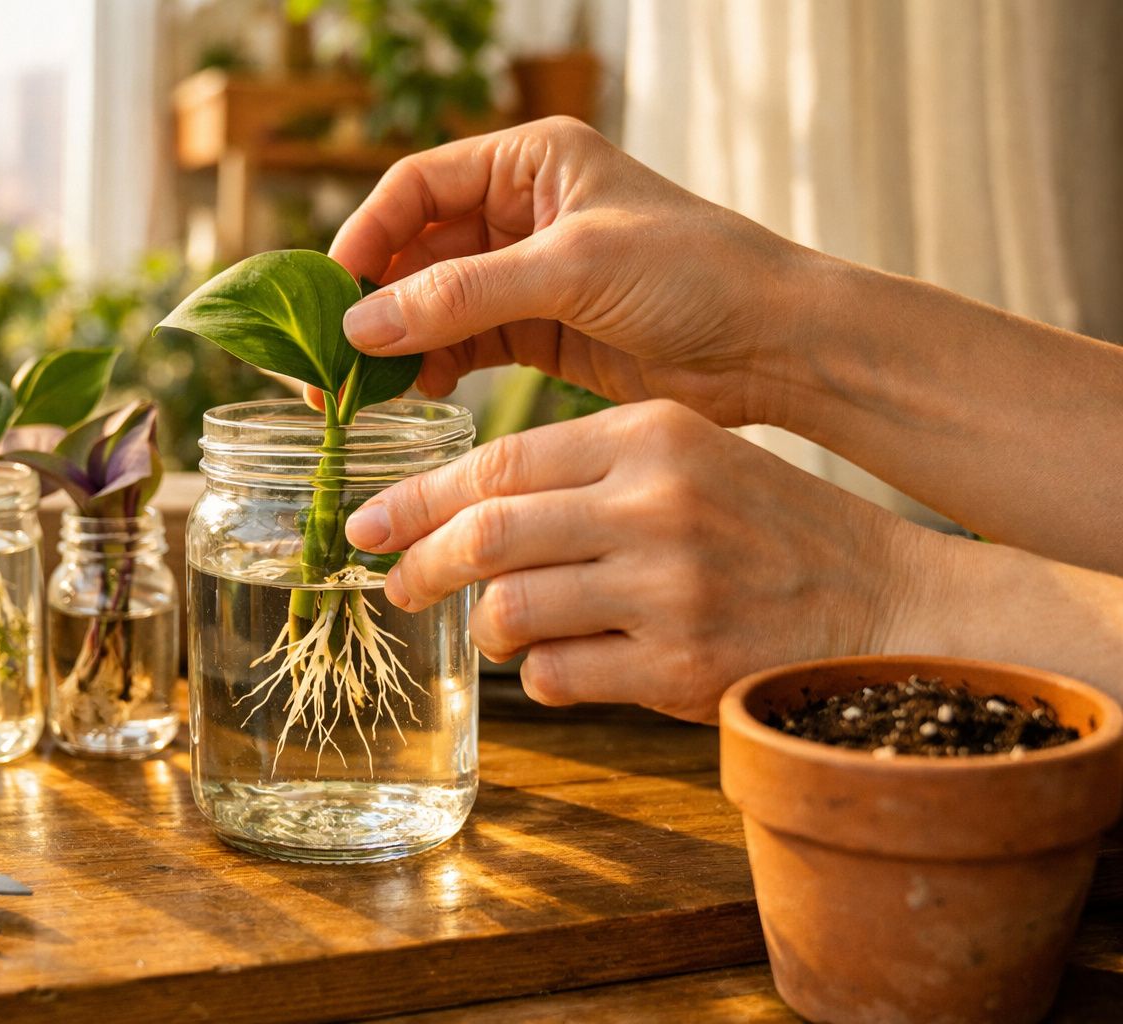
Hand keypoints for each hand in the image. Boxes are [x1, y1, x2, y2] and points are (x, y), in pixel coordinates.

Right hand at [329, 117, 825, 426]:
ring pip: (433, 303)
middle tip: (330, 358)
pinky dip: (435, 367)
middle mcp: (520, 211)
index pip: (416, 187)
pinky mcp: (539, 331)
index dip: (366, 237)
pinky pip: (464, 344)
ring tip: (367, 387)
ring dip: (398, 341)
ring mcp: (526, 274)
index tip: (331, 296)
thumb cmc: (694, 273)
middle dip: (372, 301)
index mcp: (531, 162)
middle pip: (415, 249)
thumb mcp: (572, 269)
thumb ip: (463, 295)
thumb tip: (362, 325)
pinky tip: (419, 392)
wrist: (773, 344)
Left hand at [345, 400, 934, 721]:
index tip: (367, 522)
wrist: (882, 603)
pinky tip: (564, 662)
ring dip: (485, 625)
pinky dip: (539, 675)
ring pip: (510, 608)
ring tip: (496, 625)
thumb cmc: (768, 527)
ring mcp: (668, 589)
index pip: (499, 462)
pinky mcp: (678, 666)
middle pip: (487, 534)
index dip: (417, 498)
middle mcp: (655, 504)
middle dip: (419, 564)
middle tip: (392, 584)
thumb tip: (459, 509)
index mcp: (650, 435)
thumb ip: (582, 472)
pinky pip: (556, 675)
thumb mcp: (686, 459)